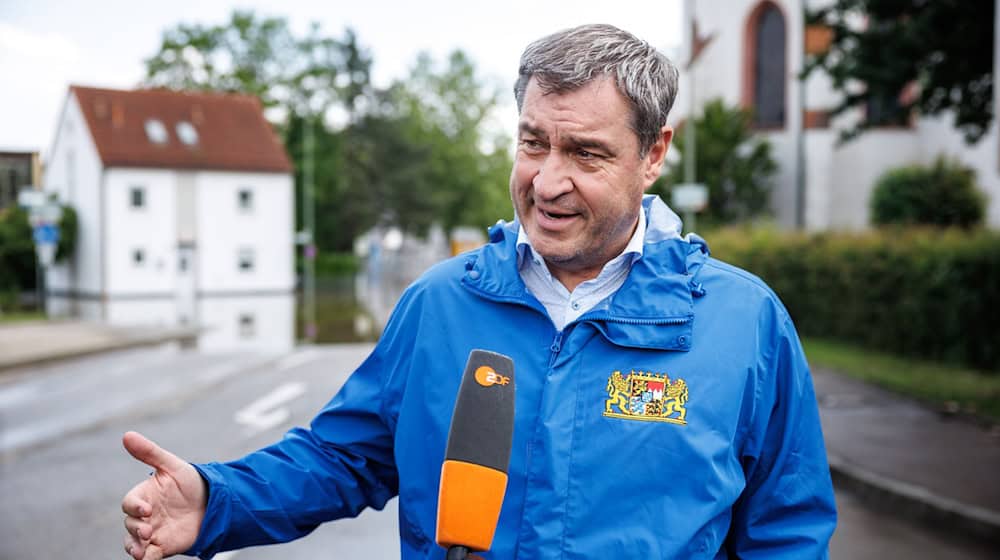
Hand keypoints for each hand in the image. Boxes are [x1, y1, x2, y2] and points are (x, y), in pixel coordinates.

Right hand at [121, 431, 206, 559]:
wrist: (213, 503)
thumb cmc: (190, 482)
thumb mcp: (172, 466)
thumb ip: (150, 452)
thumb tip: (127, 435)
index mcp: (144, 495)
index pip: (130, 502)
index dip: (134, 506)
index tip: (146, 509)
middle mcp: (144, 515)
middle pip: (130, 524)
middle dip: (136, 529)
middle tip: (148, 531)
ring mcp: (151, 531)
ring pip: (133, 542)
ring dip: (134, 547)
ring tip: (141, 551)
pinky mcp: (162, 546)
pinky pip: (148, 555)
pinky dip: (145, 558)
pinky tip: (148, 559)